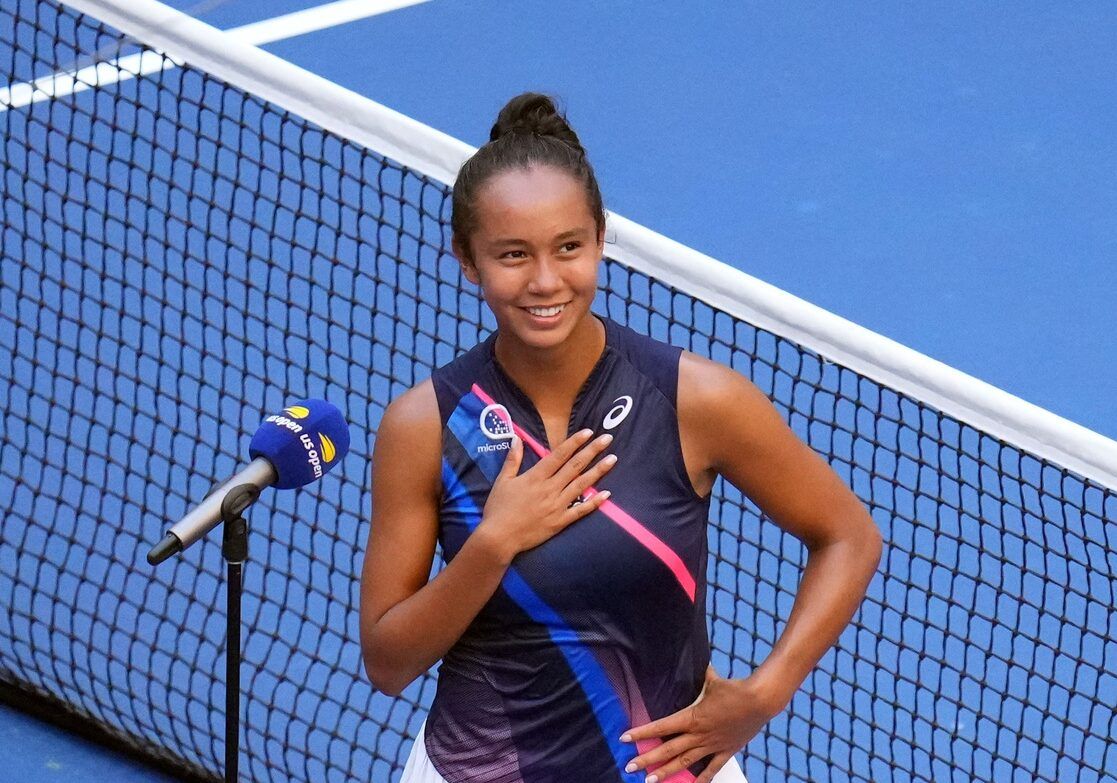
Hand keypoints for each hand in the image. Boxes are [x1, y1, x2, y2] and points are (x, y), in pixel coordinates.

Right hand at [477, 429, 616, 561]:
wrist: (499, 538)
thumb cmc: (498, 508)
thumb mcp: (502, 481)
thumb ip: (512, 459)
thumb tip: (517, 438)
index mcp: (536, 477)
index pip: (559, 455)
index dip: (574, 442)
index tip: (588, 432)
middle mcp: (550, 489)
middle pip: (575, 466)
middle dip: (592, 450)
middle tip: (607, 438)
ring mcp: (557, 506)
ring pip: (582, 485)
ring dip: (598, 471)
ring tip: (613, 459)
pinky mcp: (561, 521)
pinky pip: (581, 510)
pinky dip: (594, 502)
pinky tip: (607, 494)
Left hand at [620, 666, 782, 782]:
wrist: (760, 701)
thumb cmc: (734, 688)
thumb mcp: (712, 679)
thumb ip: (701, 675)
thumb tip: (698, 661)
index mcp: (692, 717)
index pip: (661, 727)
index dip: (642, 733)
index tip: (625, 738)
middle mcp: (699, 734)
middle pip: (668, 750)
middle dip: (647, 759)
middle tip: (630, 767)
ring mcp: (712, 745)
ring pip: (685, 763)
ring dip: (666, 772)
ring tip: (650, 781)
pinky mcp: (726, 751)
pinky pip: (711, 769)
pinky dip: (701, 780)